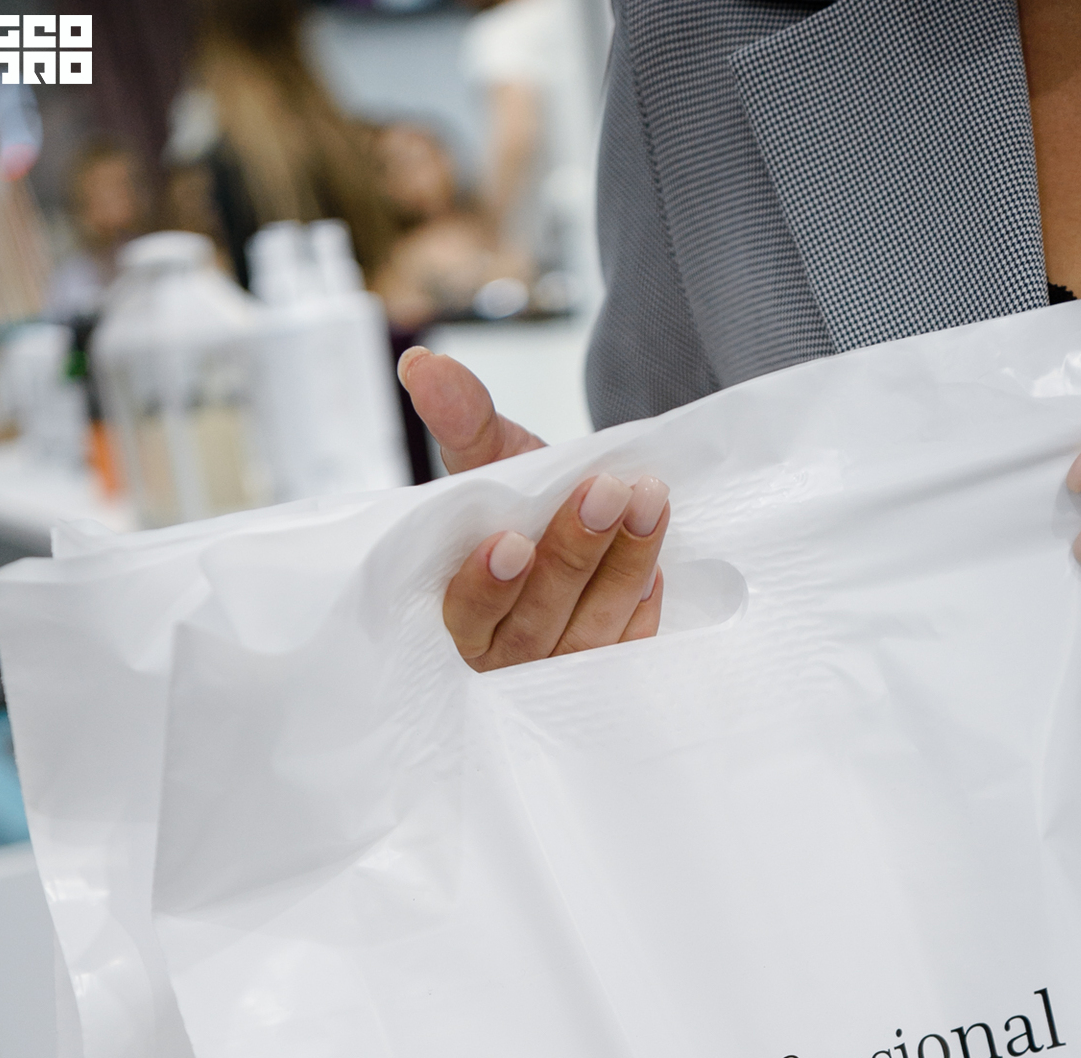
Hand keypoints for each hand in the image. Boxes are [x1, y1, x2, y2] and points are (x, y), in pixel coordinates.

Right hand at [398, 346, 667, 670]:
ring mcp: (562, 668)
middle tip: (607, 490)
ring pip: (591, 633)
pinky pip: (632, 646)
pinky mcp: (612, 667)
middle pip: (537, 622)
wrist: (585, 520)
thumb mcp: (496, 459)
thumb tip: (423, 366)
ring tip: (648, 499)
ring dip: (623, 564)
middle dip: (574, 553)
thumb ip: (462, 419)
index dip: (486, 586)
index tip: (511, 542)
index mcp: (465, 615)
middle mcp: (509, 654)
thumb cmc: (527, 502)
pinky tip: (656, 557)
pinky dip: (644, 602)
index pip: (467, 616)